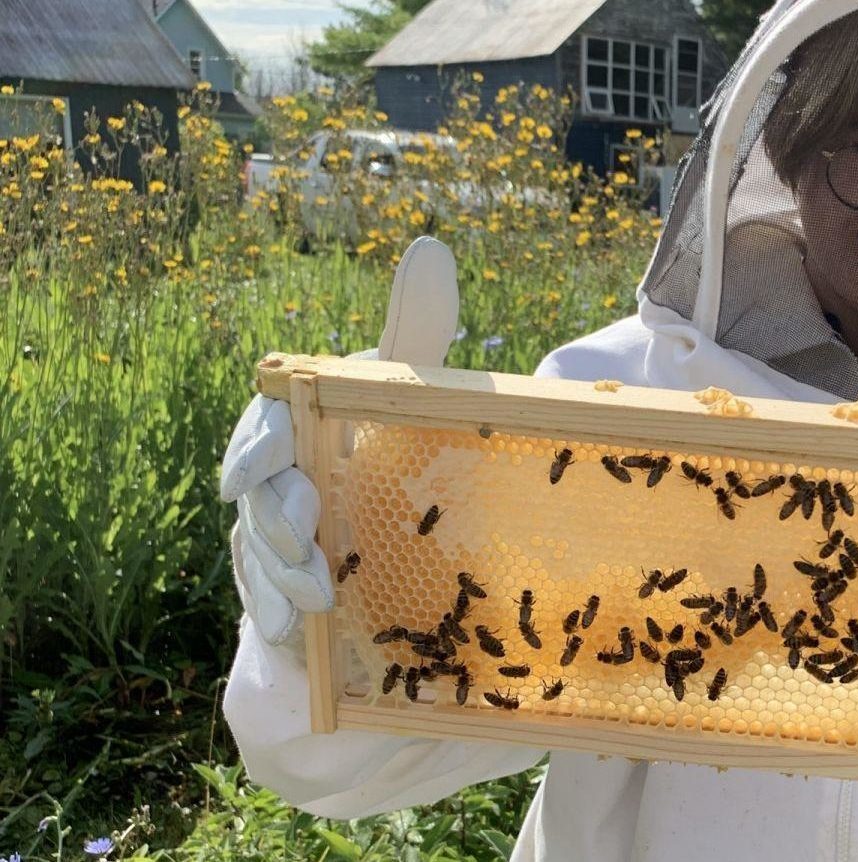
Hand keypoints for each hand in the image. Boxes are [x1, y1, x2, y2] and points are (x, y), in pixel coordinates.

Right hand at [221, 236, 460, 645]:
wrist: (403, 551)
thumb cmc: (400, 455)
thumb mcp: (416, 397)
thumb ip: (414, 333)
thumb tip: (428, 248)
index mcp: (308, 430)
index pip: (268, 427)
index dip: (257, 445)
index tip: (259, 468)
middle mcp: (282, 483)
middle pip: (256, 496)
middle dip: (274, 514)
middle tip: (304, 531)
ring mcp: (277, 542)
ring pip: (257, 553)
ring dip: (279, 573)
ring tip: (316, 595)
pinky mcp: (283, 594)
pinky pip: (266, 604)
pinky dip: (278, 617)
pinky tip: (294, 632)